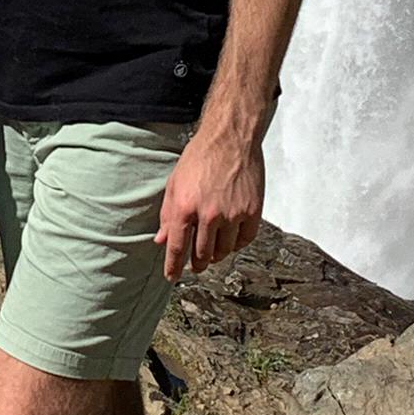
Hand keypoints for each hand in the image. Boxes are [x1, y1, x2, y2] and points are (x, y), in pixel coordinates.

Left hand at [154, 127, 263, 281]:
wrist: (230, 138)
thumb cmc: (199, 158)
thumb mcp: (174, 184)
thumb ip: (167, 214)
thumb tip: (161, 240)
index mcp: (184, 207)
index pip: (177, 247)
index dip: (173, 266)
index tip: (171, 277)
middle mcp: (208, 214)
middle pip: (201, 254)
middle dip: (196, 264)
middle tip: (194, 266)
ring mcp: (233, 214)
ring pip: (224, 251)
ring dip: (216, 255)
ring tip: (212, 252)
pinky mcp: (253, 211)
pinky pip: (245, 240)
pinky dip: (237, 245)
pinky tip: (231, 240)